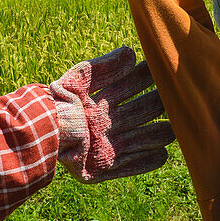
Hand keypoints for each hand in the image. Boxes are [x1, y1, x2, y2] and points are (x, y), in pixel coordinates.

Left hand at [51, 47, 174, 182]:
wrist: (43, 133)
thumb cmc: (59, 103)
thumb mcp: (79, 80)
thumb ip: (104, 67)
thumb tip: (130, 52)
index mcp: (95, 103)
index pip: (125, 88)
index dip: (142, 79)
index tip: (161, 71)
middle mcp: (101, 125)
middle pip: (135, 113)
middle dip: (154, 104)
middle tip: (175, 99)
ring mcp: (102, 147)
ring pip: (136, 140)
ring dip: (155, 135)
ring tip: (175, 130)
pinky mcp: (100, 168)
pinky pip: (128, 166)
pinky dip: (145, 161)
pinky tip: (162, 155)